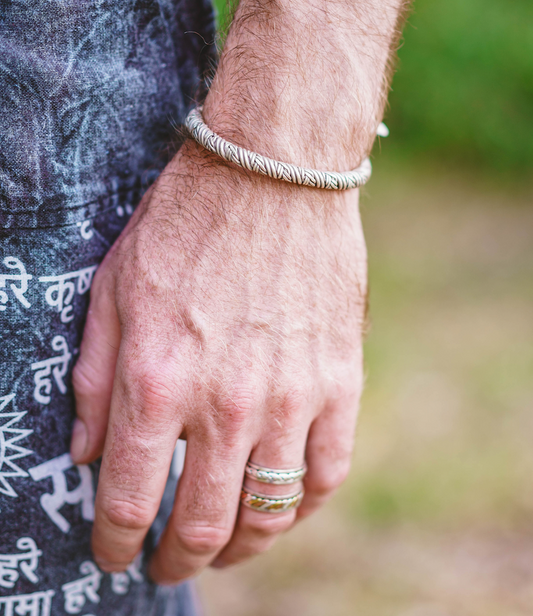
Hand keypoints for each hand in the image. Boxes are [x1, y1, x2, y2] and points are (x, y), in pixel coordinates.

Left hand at [70, 140, 366, 581]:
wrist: (271, 173)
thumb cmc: (185, 225)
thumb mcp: (112, 290)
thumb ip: (93, 380)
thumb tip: (86, 453)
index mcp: (158, 381)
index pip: (131, 499)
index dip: (116, 540)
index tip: (115, 552)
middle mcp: (226, 403)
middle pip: (203, 522)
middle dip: (178, 557)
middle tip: (169, 562)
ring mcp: (292, 396)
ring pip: (269, 511)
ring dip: (242, 544)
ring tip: (225, 545)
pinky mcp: (339, 381)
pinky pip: (326, 470)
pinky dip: (301, 504)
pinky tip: (282, 503)